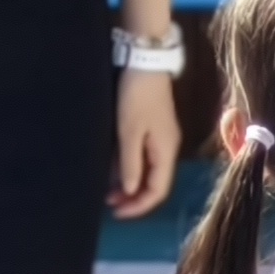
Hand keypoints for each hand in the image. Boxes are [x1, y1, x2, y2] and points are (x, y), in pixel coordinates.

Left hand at [112, 67, 178, 215]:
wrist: (145, 61)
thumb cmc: (137, 97)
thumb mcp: (129, 132)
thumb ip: (131, 163)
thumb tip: (131, 190)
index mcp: (165, 151)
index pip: (157, 190)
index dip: (139, 206)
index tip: (117, 212)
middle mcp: (167, 147)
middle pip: (154, 182)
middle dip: (133, 197)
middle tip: (108, 204)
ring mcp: (161, 137)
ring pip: (148, 170)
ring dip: (130, 183)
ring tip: (107, 190)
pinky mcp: (152, 127)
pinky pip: (143, 156)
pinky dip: (130, 167)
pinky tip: (114, 169)